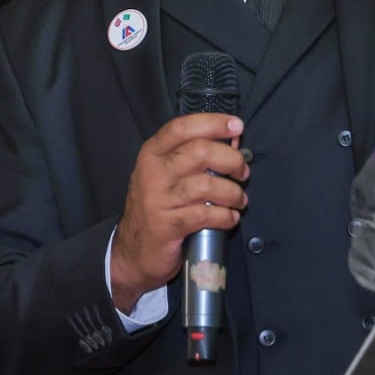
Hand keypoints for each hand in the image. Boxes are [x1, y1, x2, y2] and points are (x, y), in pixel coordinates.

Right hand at [110, 114, 248, 313]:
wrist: (132, 251)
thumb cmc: (157, 206)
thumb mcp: (165, 176)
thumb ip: (192, 158)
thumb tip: (233, 143)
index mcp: (152, 153)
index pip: (182, 127)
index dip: (212, 123)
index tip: (236, 126)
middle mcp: (152, 172)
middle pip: (200, 151)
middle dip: (231, 160)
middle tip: (242, 172)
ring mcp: (158, 199)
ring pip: (207, 185)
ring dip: (233, 192)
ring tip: (239, 200)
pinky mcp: (167, 226)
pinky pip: (206, 215)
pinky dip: (225, 216)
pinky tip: (230, 218)